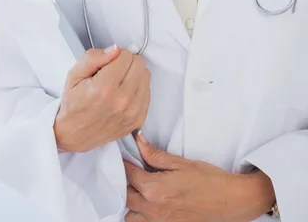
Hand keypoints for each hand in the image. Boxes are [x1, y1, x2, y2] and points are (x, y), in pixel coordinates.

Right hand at [54, 45, 150, 152]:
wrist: (74, 134)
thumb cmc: (74, 104)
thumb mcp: (74, 75)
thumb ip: (94, 57)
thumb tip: (115, 49)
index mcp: (104, 87)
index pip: (126, 55)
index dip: (115, 55)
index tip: (107, 64)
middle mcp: (122, 100)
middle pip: (139, 64)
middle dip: (126, 63)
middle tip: (113, 72)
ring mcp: (133, 111)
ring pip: (146, 76)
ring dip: (134, 75)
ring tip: (118, 83)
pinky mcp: (139, 119)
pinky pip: (148, 91)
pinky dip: (138, 88)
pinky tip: (124, 93)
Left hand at [124, 132, 274, 221]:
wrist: (231, 200)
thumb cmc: (209, 179)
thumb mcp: (180, 162)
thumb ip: (155, 154)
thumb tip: (138, 141)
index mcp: (154, 190)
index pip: (128, 174)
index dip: (124, 162)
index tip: (124, 155)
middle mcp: (153, 209)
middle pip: (125, 195)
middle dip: (125, 181)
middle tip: (131, 169)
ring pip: (131, 215)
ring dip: (131, 201)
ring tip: (139, 187)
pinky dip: (140, 214)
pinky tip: (148, 202)